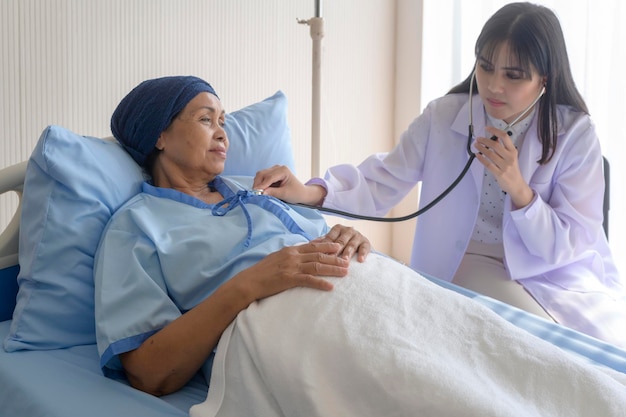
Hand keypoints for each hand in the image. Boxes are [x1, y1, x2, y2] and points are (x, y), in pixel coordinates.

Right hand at [236, 241, 350, 300]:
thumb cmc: (262, 272)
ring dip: (332, 269)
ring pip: (317, 266)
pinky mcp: (289, 279)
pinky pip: (308, 280)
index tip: (339, 247)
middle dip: (335, 258)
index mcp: (291, 250)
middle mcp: (293, 256)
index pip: (313, 246)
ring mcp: (291, 267)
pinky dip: (320, 283)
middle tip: (348, 261)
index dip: (327, 246)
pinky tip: (330, 287)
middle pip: (319, 255)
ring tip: (345, 272)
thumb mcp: (277, 258)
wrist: (250, 281)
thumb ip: (291, 256)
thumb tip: (301, 254)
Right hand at [253, 165, 325, 204]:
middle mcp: (278, 168)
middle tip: (255, 194)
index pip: (269, 177)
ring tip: (258, 193)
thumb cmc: (296, 193)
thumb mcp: (284, 194)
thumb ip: (272, 193)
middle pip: (262, 174)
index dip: (261, 185)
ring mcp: (274, 170)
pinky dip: (260, 184)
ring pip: (260, 175)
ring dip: (258, 184)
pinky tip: (261, 191)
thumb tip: (260, 193)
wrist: (301, 193)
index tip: (256, 192)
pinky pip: (262, 178)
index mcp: (283, 170)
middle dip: (257, 184)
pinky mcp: (271, 174)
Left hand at [313, 224, 370, 261]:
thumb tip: (308, 245)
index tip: (320, 255)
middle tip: (332, 259)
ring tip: (345, 261)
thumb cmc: (340, 243)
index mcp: (338, 229)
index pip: (330, 237)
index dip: (325, 246)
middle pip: (341, 241)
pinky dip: (362, 253)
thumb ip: (321, 242)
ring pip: (352, 245)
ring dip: (348, 253)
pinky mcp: (366, 242)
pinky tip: (360, 260)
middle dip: (336, 251)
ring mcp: (358, 236)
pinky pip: (365, 248)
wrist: (357, 244)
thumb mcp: (330, 241)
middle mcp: (348, 230)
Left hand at [474, 126, 533, 208]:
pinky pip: (488, 164)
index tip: (487, 128)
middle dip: (484, 140)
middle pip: (495, 145)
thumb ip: (504, 148)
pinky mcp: (499, 174)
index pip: (505, 137)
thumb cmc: (512, 170)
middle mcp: (510, 157)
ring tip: (476, 145)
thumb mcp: (511, 157)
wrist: (517, 185)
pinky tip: (477, 155)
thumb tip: (494, 138)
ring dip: (481, 148)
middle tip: (478, 139)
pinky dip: (481, 158)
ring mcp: (505, 166)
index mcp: (513, 151)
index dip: (495, 131)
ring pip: (490, 154)